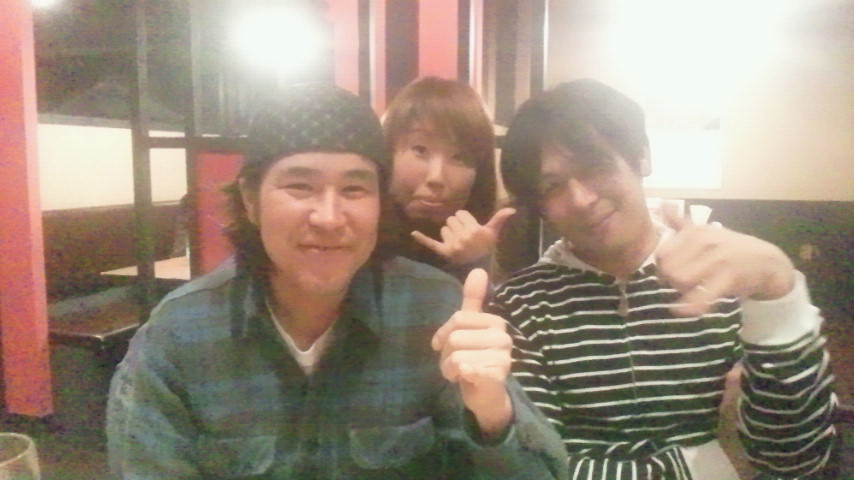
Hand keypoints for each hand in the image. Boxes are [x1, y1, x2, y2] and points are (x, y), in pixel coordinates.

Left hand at [412, 208, 515, 265]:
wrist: (479, 267)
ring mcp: (452, 245)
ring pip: (444, 229)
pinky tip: (413, 233)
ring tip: (458, 242)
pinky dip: (422, 238)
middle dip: (457, 225)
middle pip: (451, 220)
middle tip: (464, 236)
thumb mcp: (493, 233)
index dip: (465, 219)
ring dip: (449, 233)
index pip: (461, 214)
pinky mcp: (443, 252)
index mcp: (474, 230)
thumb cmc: (486, 247)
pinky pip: (431, 243)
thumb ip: (499, 219)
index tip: (470, 227)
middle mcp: (463, 237)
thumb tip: (512, 208)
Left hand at [432, 268, 512, 436]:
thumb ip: (474, 300)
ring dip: (449, 369)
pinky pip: (470, 368)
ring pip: (455, 356)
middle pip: (455, 338)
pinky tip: (466, 374)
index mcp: (496, 322)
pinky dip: (464, 373)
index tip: (442, 346)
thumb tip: (478, 269)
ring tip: (459, 373)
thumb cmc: (477, 357)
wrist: (488, 394)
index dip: (443, 334)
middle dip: (445, 355)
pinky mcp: (496, 377)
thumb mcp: (472, 328)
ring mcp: (502, 358)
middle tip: (454, 364)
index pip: (458, 318)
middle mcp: (502, 338)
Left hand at [656, 204, 794, 316]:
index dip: (662, 268)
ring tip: (692, 291)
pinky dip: (691, 306)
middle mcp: (705, 241)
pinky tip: (686, 310)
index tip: (670, 274)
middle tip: (682, 284)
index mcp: (695, 232)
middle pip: (668, 269)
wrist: (768, 262)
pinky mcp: (730, 276)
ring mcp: (718, 258)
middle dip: (670, 281)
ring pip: (680, 280)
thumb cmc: (730, 248)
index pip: (661, 255)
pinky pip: (703, 295)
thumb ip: (680, 223)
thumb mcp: (706, 232)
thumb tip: (663, 204)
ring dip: (682, 291)